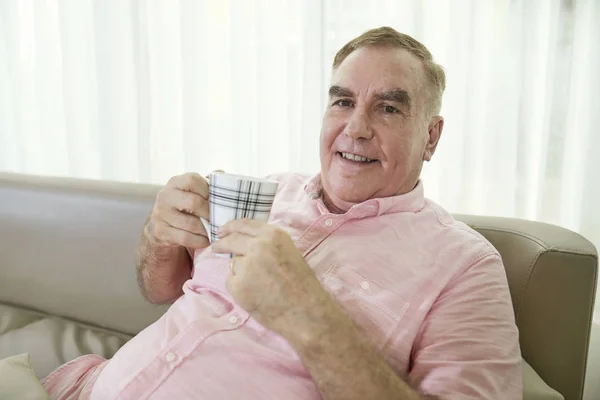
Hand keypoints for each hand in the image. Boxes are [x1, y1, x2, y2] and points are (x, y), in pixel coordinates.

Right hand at [146, 172, 214, 248]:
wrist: (160, 224)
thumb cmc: (183, 204)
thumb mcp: (191, 191)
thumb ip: (206, 183)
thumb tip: (222, 174)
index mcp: (175, 182)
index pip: (192, 180)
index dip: (207, 190)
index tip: (214, 199)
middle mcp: (165, 196)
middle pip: (193, 202)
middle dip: (208, 212)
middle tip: (216, 218)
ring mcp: (160, 214)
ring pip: (190, 223)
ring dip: (206, 229)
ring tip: (213, 231)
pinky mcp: (160, 231)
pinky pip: (185, 238)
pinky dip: (199, 241)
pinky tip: (205, 240)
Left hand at [211, 219, 333, 334]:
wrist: (305, 311)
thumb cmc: (302, 284)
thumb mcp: (288, 252)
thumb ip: (267, 244)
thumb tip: (245, 242)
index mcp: (273, 235)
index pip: (244, 224)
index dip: (230, 226)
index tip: (222, 230)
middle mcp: (258, 246)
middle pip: (231, 240)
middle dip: (221, 244)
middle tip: (216, 247)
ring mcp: (246, 265)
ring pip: (233, 265)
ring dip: (240, 273)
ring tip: (260, 286)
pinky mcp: (238, 285)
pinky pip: (232, 283)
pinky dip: (239, 289)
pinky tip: (256, 296)